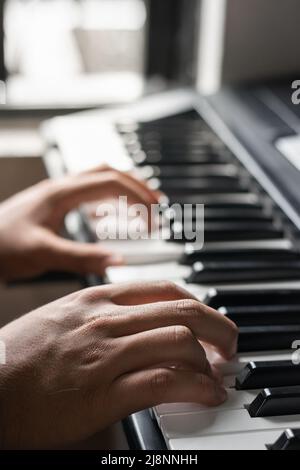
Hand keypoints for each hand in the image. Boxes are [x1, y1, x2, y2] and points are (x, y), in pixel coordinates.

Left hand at [0, 169, 159, 281]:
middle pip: (108, 172)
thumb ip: (82, 257)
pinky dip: (106, 200)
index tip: (154, 215)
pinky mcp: (52, 205)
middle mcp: (61, 188)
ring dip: (123, 189)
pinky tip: (110, 214)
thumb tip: (118, 260)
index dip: (137, 196)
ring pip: (98, 179)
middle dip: (137, 185)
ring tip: (142, 205)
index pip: (111, 182)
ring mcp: (56, 194)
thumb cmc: (1, 246)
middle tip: (158, 203)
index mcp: (61, 193)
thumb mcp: (44, 254)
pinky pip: (87, 194)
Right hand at [0, 282, 237, 448]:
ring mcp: (106, 354)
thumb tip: (136, 322)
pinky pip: (164, 380)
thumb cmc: (21, 355)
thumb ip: (100, 315)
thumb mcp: (62, 318)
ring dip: (210, 359)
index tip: (209, 318)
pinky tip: (206, 394)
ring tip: (218, 374)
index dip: (197, 303)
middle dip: (218, 326)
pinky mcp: (103, 392)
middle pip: (182, 310)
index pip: (164, 288)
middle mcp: (106, 320)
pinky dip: (196, 387)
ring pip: (180, 341)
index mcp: (97, 300)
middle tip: (230, 342)